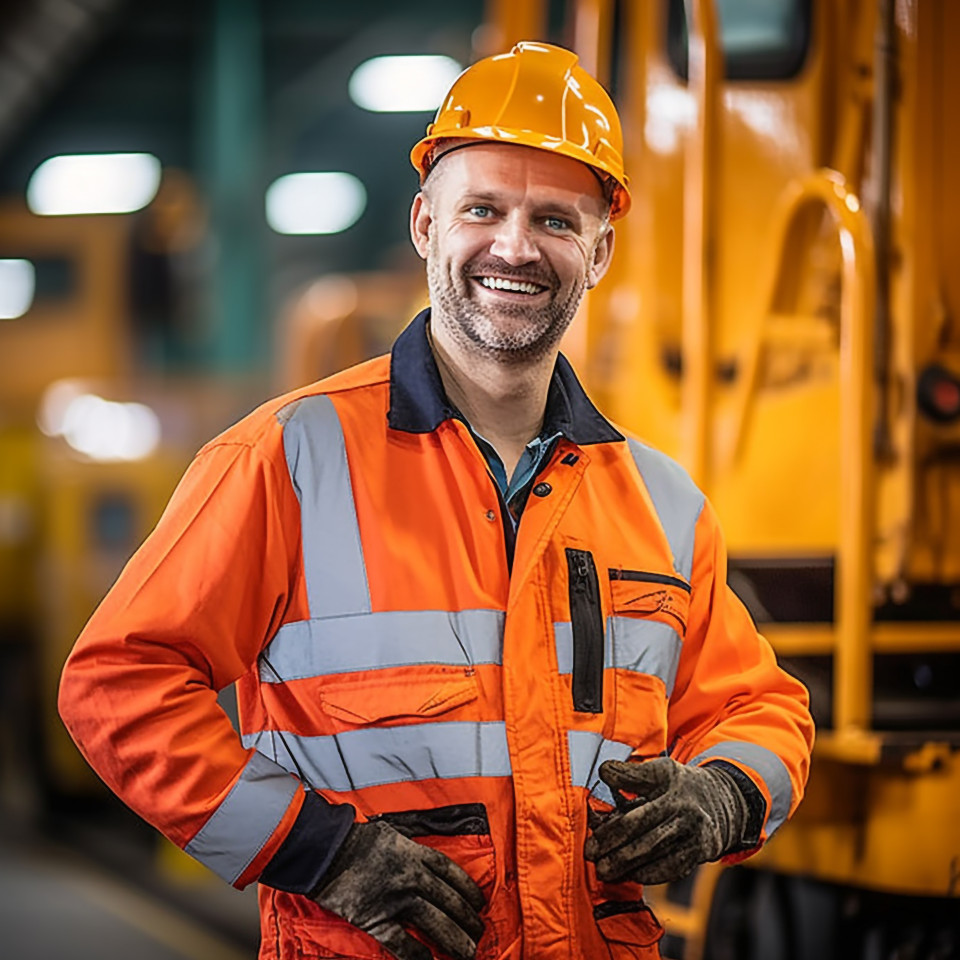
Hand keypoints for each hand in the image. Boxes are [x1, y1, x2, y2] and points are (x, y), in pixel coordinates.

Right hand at [313, 819, 484, 959]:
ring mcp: (395, 899)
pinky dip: (418, 957)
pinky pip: (402, 944)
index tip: (479, 903)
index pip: (452, 873)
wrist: (325, 851)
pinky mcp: (376, 920)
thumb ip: (412, 843)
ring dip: (454, 941)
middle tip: (478, 933)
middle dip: (468, 920)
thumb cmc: (356, 839)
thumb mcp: (393, 832)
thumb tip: (426, 855)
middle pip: (449, 901)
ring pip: (434, 923)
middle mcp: (411, 876)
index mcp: (416, 853)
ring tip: (467, 953)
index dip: (469, 890)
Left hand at [583, 757, 747, 885]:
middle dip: (612, 846)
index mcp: (670, 784)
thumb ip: (630, 773)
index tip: (588, 825)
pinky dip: (648, 874)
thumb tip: (603, 771)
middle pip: (641, 831)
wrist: (725, 801)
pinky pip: (671, 868)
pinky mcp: (701, 852)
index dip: (611, 817)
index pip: (635, 802)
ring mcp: (694, 832)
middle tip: (591, 855)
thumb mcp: (660, 770)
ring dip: (625, 865)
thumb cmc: (681, 785)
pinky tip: (630, 875)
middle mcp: (684, 808)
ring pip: (654, 852)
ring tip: (604, 870)